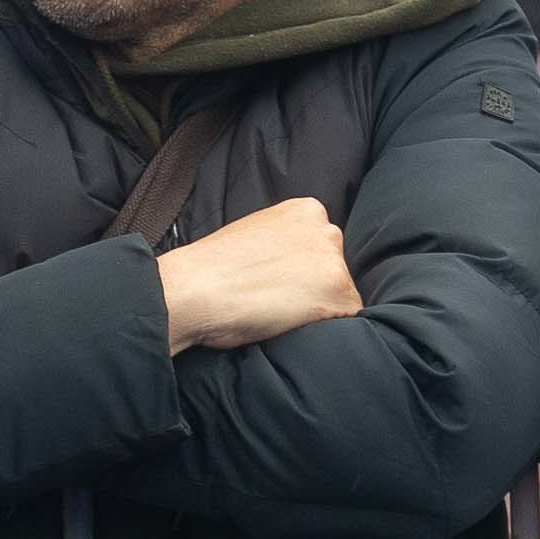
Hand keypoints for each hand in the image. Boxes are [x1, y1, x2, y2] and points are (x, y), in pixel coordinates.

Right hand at [155, 198, 356, 353]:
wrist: (194, 288)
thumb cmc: (212, 268)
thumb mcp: (256, 234)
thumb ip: (284, 242)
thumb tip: (294, 266)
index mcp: (306, 210)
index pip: (320, 247)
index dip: (300, 272)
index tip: (277, 283)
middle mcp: (327, 229)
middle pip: (334, 267)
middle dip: (314, 286)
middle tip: (277, 299)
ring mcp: (334, 261)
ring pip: (339, 294)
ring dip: (317, 308)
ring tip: (279, 312)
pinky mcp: (338, 293)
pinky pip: (345, 320)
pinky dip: (323, 328)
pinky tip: (290, 324)